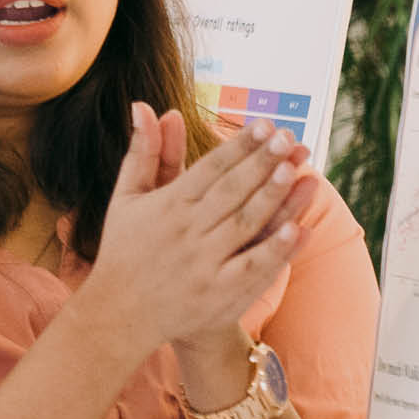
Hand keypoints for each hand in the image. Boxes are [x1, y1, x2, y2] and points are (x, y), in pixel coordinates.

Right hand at [87, 103, 316, 355]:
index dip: (239, 145)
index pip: (210, 168)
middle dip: (262, 163)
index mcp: (167, 206)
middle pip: (231, 192)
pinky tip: (299, 229)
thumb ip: (143, 151)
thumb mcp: (127, 197)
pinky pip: (251, 269)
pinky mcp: (216, 295)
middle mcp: (186, 233)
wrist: (118, 314)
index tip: (265, 124)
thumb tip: (144, 104)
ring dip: (274, 199)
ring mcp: (202, 265)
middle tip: (289, 138)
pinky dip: (275, 250)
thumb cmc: (124, 248)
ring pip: (244, 226)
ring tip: (298, 172)